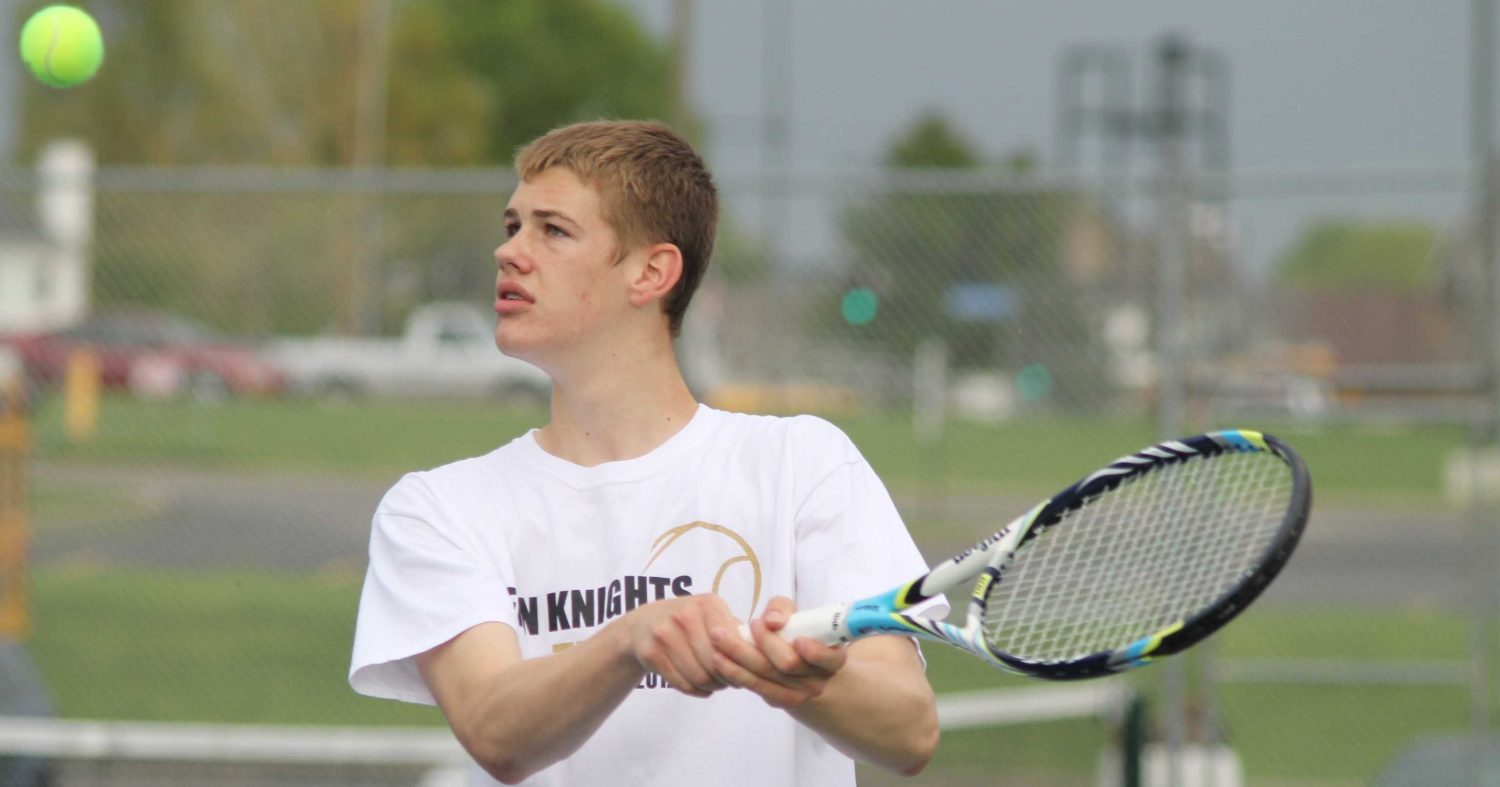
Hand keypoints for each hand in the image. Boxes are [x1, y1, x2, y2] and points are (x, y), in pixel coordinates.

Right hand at [623, 594, 740, 698]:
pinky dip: (696, 690)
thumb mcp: (712, 615)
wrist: (643, 624)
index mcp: (708, 603)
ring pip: (699, 676)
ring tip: (715, 683)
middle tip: (729, 682)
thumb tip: (759, 657)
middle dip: (726, 678)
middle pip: (716, 663)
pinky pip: (682, 684)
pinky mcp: (651, 653)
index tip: (741, 668)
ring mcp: (665, 633)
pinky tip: (699, 686)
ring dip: (711, 686)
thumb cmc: (690, 622)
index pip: (732, 643)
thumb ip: (736, 632)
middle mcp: (685, 615)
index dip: (740, 662)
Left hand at [708, 596, 848, 708]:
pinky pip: (754, 686)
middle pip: (788, 664)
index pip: (829, 658)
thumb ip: (784, 609)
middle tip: (747, 623)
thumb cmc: (799, 632)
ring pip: (765, 676)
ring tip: (718, 637)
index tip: (799, 640)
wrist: (803, 668)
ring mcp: (798, 695)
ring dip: (739, 655)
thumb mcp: (797, 615)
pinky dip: (734, 672)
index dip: (816, 652)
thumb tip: (772, 621)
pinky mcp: (777, 700)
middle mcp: (818, 680)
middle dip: (765, 642)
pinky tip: (718, 658)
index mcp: (832, 658)